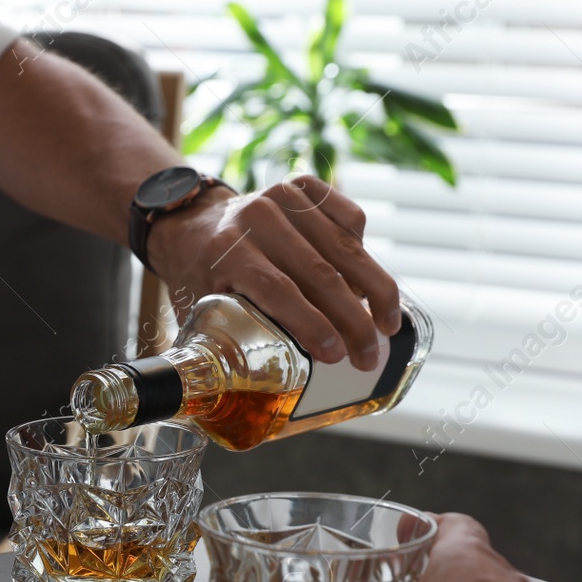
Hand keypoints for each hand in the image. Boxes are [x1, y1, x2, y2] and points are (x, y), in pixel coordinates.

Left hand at [147, 176, 399, 369]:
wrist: (195, 225)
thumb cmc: (201, 278)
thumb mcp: (199, 311)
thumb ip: (225, 343)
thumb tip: (257, 395)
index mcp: (225, 251)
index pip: (277, 290)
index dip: (311, 324)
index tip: (335, 356)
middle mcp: (255, 217)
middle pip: (319, 273)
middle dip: (352, 321)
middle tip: (368, 357)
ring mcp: (282, 196)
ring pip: (344, 246)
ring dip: (373, 290)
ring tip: (386, 325)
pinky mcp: (304, 186)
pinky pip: (349, 217)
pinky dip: (364, 250)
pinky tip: (366, 283)